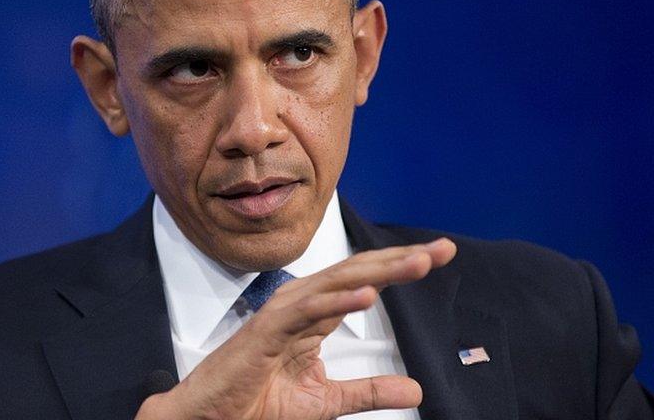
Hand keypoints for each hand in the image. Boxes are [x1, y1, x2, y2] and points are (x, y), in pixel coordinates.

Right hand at [136, 238, 456, 419]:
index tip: (439, 256)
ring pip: (338, 282)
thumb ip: (368, 390)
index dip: (401, 267)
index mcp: (316, 313)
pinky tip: (368, 295)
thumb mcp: (325, 399)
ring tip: (419, 263)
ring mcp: (283, 312)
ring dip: (380, 271)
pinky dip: (337, 300)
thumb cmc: (256, 400)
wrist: (211, 417)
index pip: (365, 281)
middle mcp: (302, 303)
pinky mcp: (267, 328)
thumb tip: (416, 389)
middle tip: (442, 250)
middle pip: (359, 272)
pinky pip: (307, 310)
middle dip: (402, 259)